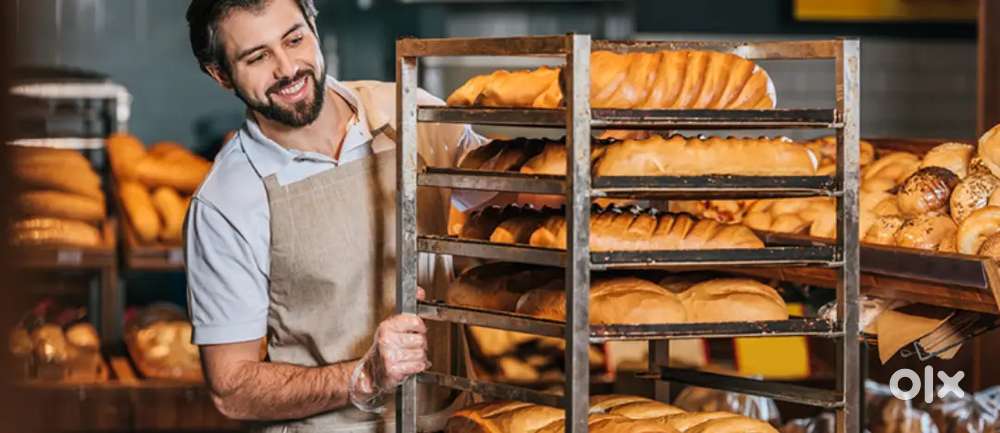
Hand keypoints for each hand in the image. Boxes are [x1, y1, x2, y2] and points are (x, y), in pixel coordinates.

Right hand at [348, 287, 430, 412]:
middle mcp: (386, 339)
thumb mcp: (394, 325)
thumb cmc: (386, 347)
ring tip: (409, 356)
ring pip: (421, 354)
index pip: (415, 321)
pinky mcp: (393, 370)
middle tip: (412, 346)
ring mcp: (389, 355)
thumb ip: (410, 310)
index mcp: (387, 326)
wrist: (371, 370)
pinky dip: (418, 366)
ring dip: (419, 357)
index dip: (421, 327)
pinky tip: (409, 365)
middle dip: (420, 344)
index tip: (418, 330)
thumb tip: (420, 291)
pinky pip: (418, 366)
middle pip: (421, 340)